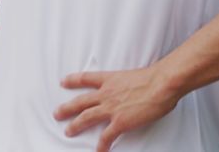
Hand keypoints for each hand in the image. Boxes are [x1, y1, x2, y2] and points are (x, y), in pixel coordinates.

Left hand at [53, 66, 180, 151]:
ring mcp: (111, 108)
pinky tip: (99, 150)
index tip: (64, 82)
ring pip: (86, 117)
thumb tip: (137, 87)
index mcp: (111, 79)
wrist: (161, 84)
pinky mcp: (120, 122)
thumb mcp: (137, 74)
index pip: (86, 78)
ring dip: (75, 125)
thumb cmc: (155, 77)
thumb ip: (131, 82)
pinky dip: (101, 145)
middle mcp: (107, 93)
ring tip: (68, 131)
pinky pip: (106, 136)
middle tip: (57, 113)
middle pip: (81, 101)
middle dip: (67, 108)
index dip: (73, 80)